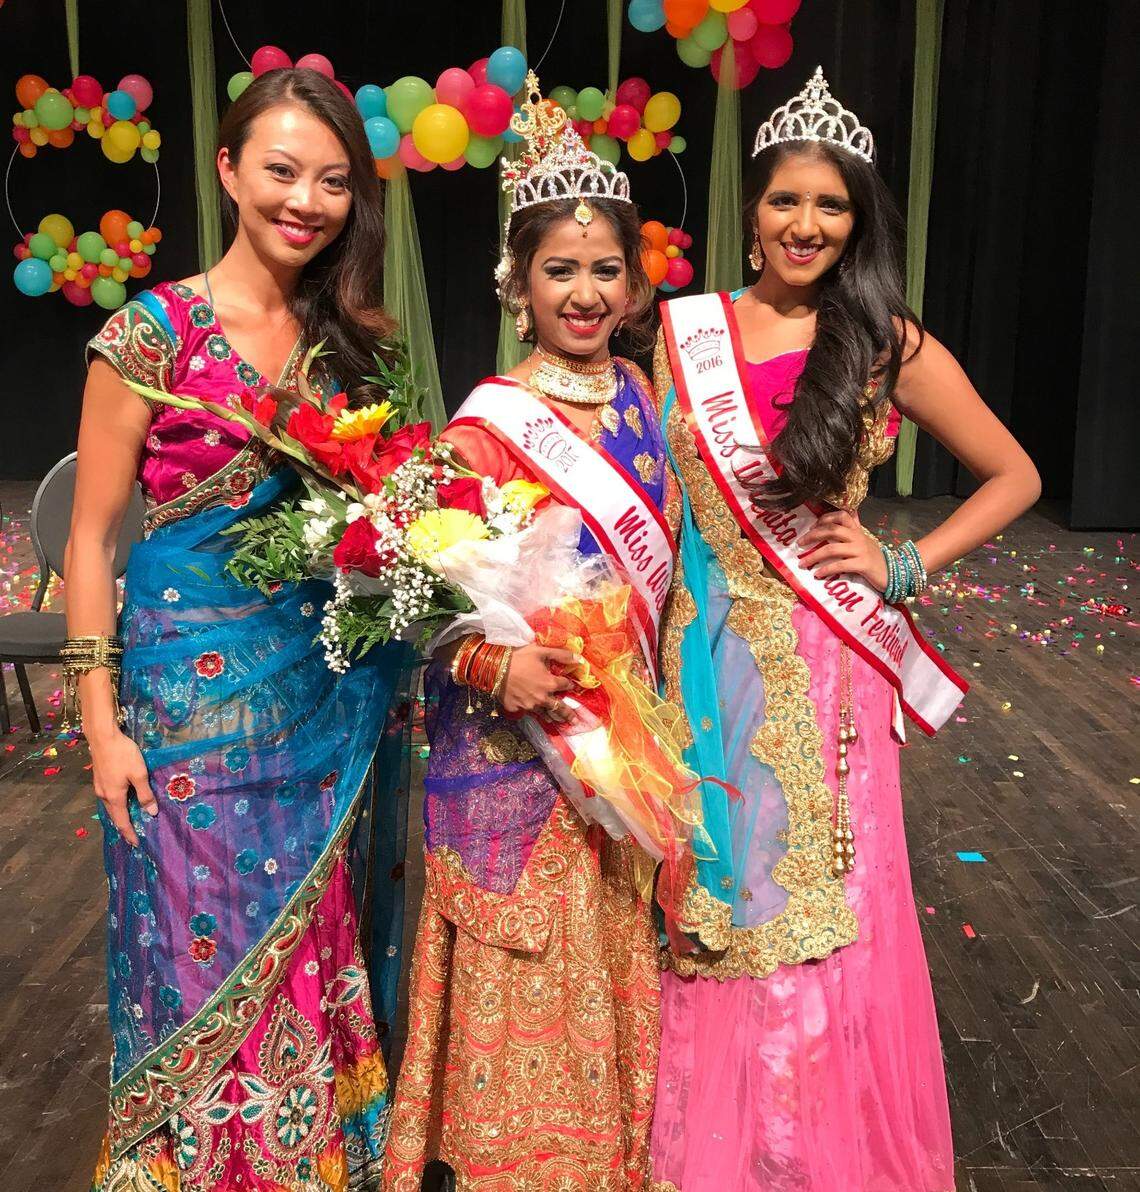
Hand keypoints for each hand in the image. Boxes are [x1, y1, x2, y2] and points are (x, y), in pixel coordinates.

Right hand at [87, 727, 157, 846]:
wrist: (103, 737)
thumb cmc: (123, 755)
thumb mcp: (139, 774)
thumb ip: (145, 794)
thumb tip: (151, 813)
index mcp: (114, 797)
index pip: (122, 822)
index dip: (129, 833)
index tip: (137, 844)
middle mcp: (103, 795)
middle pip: (114, 816)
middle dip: (124, 827)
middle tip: (134, 835)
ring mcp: (99, 787)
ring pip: (110, 807)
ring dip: (120, 815)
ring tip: (130, 821)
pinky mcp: (99, 779)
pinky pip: (108, 798)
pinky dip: (116, 805)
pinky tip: (122, 802)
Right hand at [499, 643, 578, 722]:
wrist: (494, 668)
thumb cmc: (518, 657)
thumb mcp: (540, 651)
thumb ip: (561, 655)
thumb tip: (580, 659)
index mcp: (550, 683)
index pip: (565, 685)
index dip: (568, 684)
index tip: (569, 684)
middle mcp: (542, 698)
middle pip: (559, 708)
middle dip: (568, 714)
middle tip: (575, 721)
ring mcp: (529, 705)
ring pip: (543, 713)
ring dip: (551, 717)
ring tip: (556, 722)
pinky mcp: (516, 709)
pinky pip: (525, 711)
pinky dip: (529, 710)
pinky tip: (530, 710)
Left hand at [797, 509, 888, 592]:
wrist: (894, 572)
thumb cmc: (875, 557)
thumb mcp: (865, 539)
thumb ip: (856, 528)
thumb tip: (851, 512)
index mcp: (857, 531)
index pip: (841, 516)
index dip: (825, 519)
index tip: (811, 527)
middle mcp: (858, 537)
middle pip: (832, 530)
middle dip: (812, 536)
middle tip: (799, 543)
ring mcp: (860, 550)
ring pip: (832, 549)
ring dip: (814, 556)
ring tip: (802, 563)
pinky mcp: (862, 564)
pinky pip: (840, 565)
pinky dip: (826, 570)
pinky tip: (818, 574)